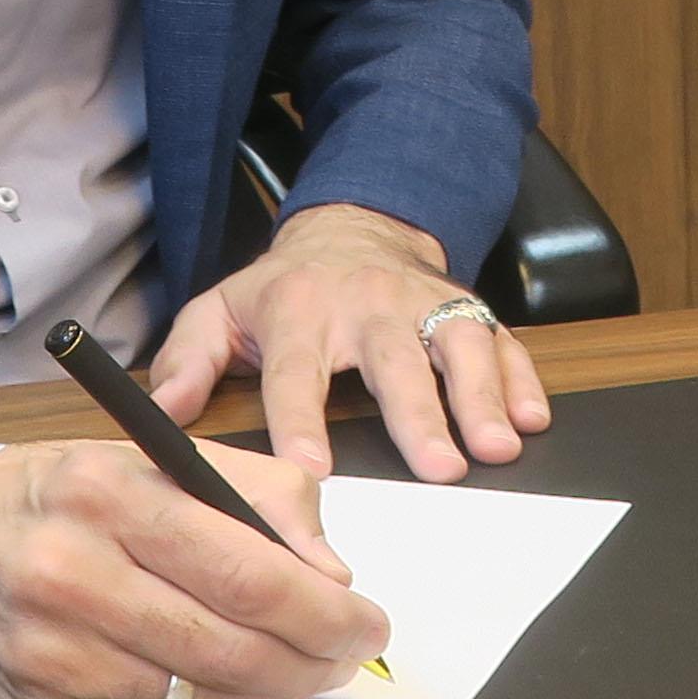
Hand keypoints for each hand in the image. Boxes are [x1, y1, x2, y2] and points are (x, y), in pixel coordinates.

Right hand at [0, 430, 388, 698]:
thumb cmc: (35, 501)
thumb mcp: (132, 459)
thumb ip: (247, 493)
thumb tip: (329, 567)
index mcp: (105, 496)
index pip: (253, 572)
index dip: (330, 610)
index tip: (369, 621)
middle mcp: (71, 579)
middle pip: (238, 647)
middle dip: (314, 661)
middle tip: (347, 658)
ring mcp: (50, 660)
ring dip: (262, 692)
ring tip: (286, 670)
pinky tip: (188, 679)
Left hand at [146, 200, 551, 485]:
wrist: (353, 228)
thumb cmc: (284, 291)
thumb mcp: (221, 313)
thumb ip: (188, 361)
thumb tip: (164, 414)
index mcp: (299, 313)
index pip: (297, 372)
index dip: (303, 421)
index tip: (312, 469)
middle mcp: (366, 305)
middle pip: (395, 361)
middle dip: (420, 415)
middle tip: (439, 469)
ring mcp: (424, 304)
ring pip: (459, 344)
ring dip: (483, 397)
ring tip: (498, 447)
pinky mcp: (468, 308)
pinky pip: (502, 339)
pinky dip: (521, 377)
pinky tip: (533, 417)